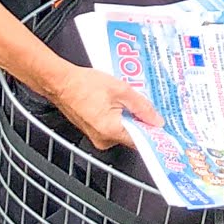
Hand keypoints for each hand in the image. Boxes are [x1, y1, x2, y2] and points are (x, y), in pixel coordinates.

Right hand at [47, 64, 162, 150]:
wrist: (60, 82)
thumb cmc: (84, 84)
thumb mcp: (121, 90)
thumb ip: (141, 106)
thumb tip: (156, 120)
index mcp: (111, 131)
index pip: (140, 141)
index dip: (153, 133)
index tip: (163, 127)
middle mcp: (102, 139)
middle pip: (132, 136)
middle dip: (141, 122)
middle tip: (148, 108)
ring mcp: (95, 136)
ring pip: (121, 130)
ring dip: (129, 118)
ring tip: (131, 101)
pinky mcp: (91, 130)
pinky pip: (111, 127)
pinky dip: (118, 117)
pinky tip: (118, 103)